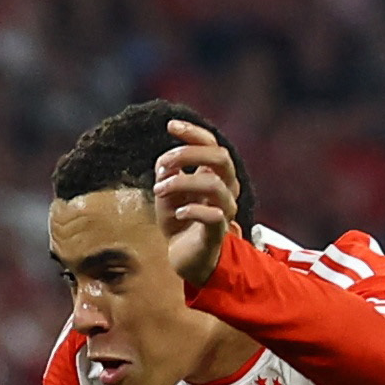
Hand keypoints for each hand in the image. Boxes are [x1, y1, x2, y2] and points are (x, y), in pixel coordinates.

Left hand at [153, 120, 237, 287]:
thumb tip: (166, 163)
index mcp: (214, 174)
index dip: (193, 132)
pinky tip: (177, 213)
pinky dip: (192, 210)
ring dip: (181, 183)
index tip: (170, 126)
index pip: (211, 144)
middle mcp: (225, 189)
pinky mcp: (218, 232)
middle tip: (165, 164)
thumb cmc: (179, 221)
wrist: (186, 258)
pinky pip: (213, 215)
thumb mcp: (166, 192)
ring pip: (213, 184)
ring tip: (159, 190)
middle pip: (220, 157)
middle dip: (189, 153)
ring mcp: (224, 210)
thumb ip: (166, 173)